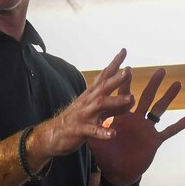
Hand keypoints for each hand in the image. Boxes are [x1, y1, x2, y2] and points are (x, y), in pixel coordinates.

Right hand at [26, 49, 133, 166]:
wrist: (52, 134)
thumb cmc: (76, 120)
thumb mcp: (95, 110)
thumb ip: (114, 105)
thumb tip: (132, 98)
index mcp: (91, 95)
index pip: (103, 76)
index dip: (114, 64)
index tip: (124, 51)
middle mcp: (88, 101)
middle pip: (103, 87)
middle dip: (116, 78)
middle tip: (129, 70)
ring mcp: (84, 114)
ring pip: (100, 105)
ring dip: (115, 101)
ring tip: (131, 99)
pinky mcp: (80, 129)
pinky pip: (92, 130)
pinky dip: (102, 132)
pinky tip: (113, 134)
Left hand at [88, 67, 184, 185]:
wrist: (117, 172)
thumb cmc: (106, 155)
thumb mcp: (97, 141)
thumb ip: (93, 129)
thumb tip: (85, 117)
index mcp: (121, 116)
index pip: (123, 96)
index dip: (126, 83)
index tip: (129, 67)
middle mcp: (136, 118)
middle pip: (146, 97)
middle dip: (153, 84)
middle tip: (161, 70)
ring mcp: (146, 128)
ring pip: (159, 110)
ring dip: (169, 97)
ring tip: (178, 83)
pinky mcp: (154, 140)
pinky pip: (169, 131)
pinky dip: (180, 125)